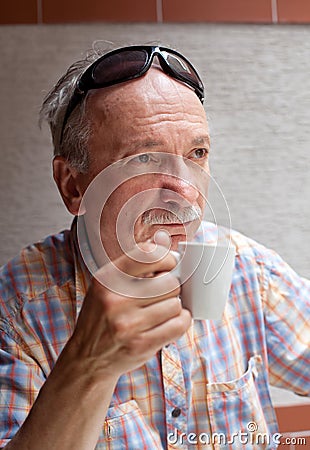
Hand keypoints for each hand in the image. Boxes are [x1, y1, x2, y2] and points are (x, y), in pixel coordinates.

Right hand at [69, 236, 191, 377]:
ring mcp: (128, 324)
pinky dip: (180, 321)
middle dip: (171, 286)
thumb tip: (163, 239)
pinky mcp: (141, 344)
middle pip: (169, 282)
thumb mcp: (108, 284)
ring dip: (174, 306)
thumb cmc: (101, 316)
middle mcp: (115, 300)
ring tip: (161, 310)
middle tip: (162, 293)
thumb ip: (136, 262)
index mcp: (107, 279)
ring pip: (175, 304)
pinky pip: (179, 325)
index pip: (148, 255)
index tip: (168, 264)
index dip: (166, 257)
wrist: (87, 358)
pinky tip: (169, 321)